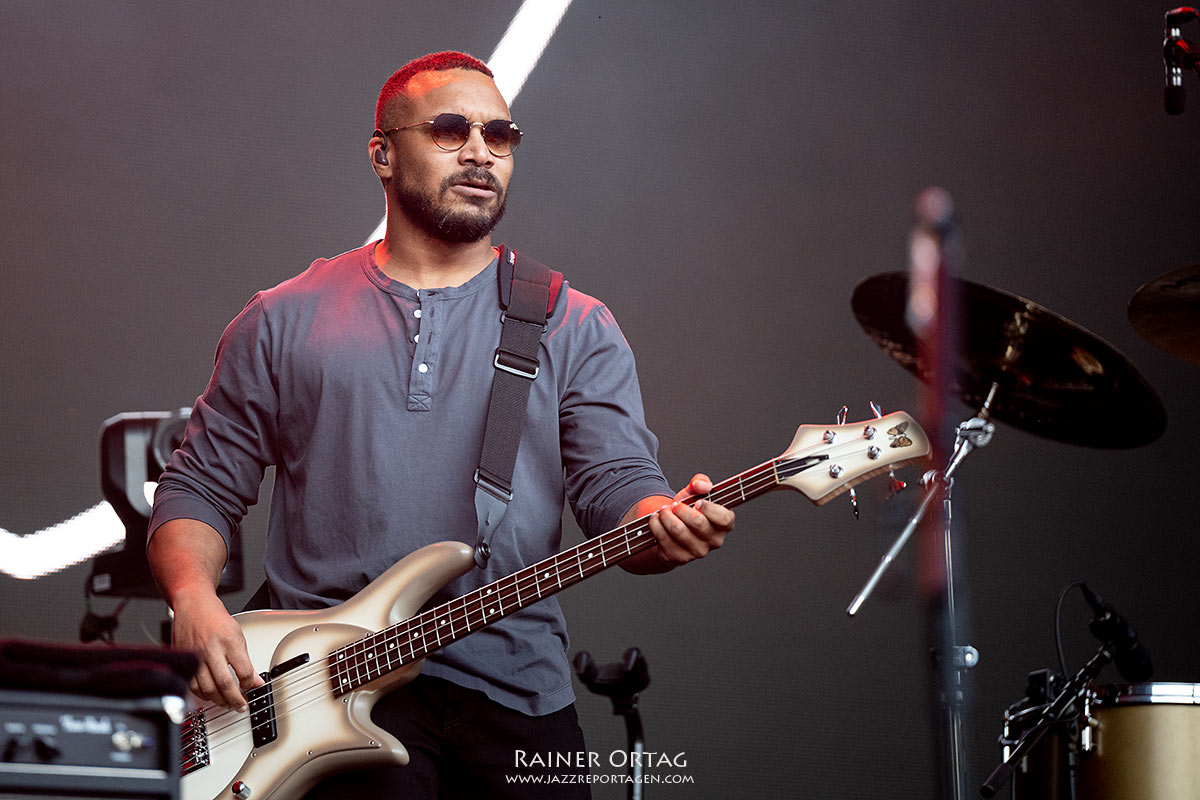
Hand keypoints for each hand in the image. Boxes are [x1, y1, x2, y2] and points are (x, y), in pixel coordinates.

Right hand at [171, 587, 263, 710]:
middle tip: (240, 705)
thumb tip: (256, 682)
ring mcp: (196, 656)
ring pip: (206, 689)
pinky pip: (192, 686)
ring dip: (218, 701)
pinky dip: (202, 695)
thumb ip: (246, 661)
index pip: (243, 672)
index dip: (249, 685)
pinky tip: (210, 695)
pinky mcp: (184, 660)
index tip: (251, 688)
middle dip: (234, 700)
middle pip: (224, 684)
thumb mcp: (238, 635)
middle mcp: (212, 650)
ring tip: (227, 702)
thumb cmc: (216, 619)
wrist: (193, 606)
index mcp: (229, 642)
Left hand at [647, 474, 734, 566]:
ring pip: (677, 530)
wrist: (674, 527)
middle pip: (697, 522)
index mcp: (725, 524)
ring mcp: (697, 551)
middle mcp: (715, 541)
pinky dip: (656, 525)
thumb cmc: (690, 508)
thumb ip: (701, 482)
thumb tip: (700, 484)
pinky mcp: (679, 557)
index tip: (697, 502)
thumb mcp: (696, 492)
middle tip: (674, 504)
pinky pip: (663, 539)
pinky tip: (656, 519)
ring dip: (666, 515)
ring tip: (663, 510)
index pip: (724, 519)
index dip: (709, 508)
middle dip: (681, 509)